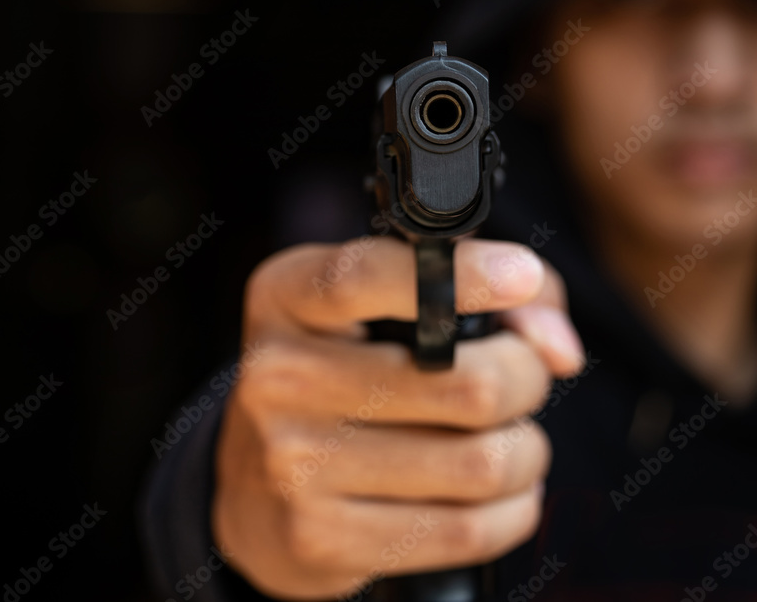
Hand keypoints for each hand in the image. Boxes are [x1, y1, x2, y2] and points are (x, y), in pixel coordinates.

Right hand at [211, 236, 583, 599]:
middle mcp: (276, 376)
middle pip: (468, 385)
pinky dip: (509, 512)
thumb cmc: (343, 378)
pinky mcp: (319, 537)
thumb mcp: (380, 310)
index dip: (462, 276)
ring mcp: (291, 463)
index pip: (368, 277)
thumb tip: (557, 351)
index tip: (520, 277)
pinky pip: (465, 531)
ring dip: (525, 454)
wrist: (255, 490)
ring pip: (482, 464)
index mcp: (285, 300)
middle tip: (518, 382)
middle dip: (525, 382)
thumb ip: (488, 297)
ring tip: (506, 442)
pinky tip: (494, 496)